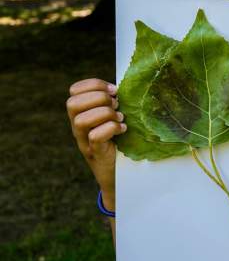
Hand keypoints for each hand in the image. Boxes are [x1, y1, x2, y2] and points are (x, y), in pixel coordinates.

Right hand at [66, 78, 125, 206]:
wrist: (117, 175)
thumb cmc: (118, 142)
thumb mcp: (112, 118)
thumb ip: (111, 103)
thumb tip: (122, 86)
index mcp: (81, 114)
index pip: (74, 90)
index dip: (94, 84)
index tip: (113, 90)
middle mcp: (78, 127)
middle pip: (73, 103)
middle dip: (99, 98)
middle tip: (116, 105)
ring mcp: (84, 141)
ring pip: (81, 120)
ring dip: (105, 114)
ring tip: (120, 119)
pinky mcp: (95, 153)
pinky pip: (95, 136)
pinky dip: (111, 129)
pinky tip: (122, 130)